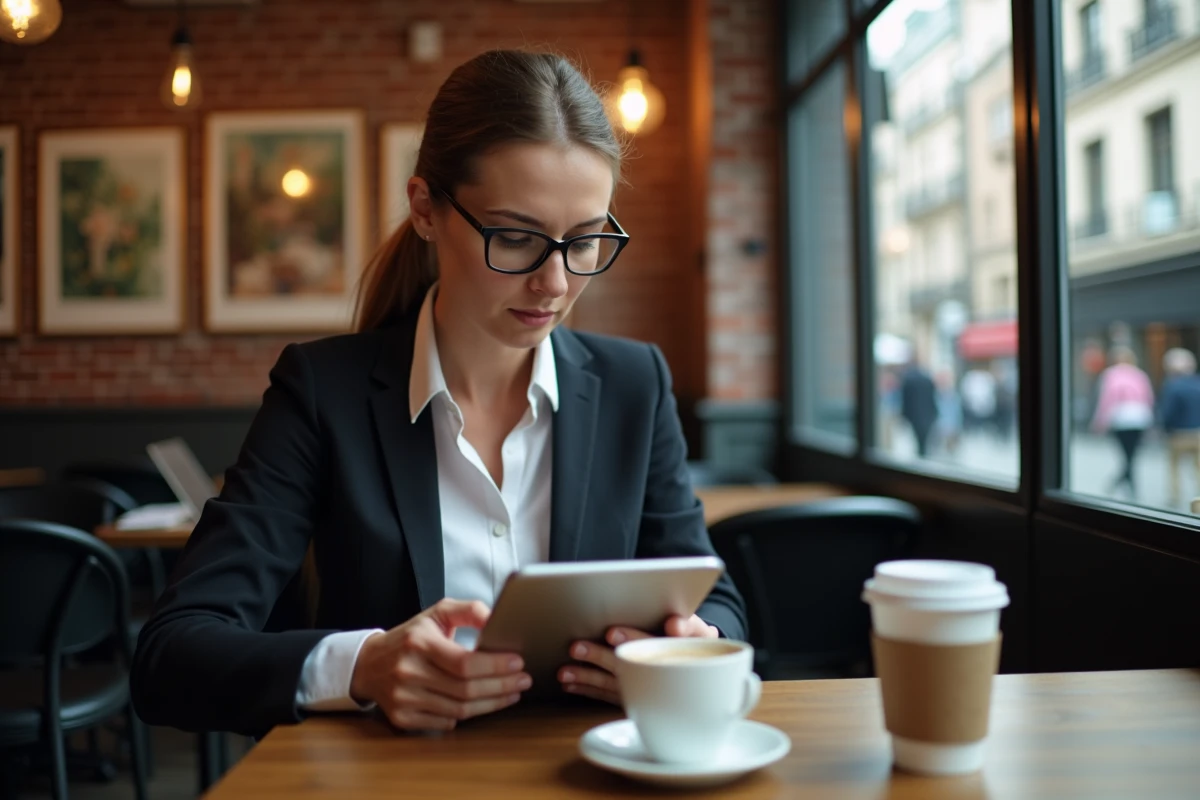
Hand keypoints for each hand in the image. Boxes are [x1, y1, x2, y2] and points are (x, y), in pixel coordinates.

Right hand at [349, 598, 530, 731]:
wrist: (369, 663)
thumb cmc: (411, 637)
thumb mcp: (437, 613)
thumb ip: (469, 610)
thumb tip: (498, 619)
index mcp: (419, 643)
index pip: (464, 662)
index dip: (495, 665)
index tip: (518, 662)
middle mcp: (409, 672)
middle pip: (465, 689)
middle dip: (501, 686)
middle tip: (523, 680)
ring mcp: (404, 698)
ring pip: (459, 709)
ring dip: (491, 704)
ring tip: (511, 693)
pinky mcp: (402, 718)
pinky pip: (445, 722)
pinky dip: (467, 715)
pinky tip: (483, 704)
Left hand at [558, 614, 718, 705]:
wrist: (703, 668)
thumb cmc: (693, 639)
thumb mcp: (698, 628)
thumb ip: (687, 623)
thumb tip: (674, 624)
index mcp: (688, 652)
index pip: (664, 645)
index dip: (638, 638)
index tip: (613, 632)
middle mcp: (668, 675)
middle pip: (634, 665)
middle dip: (603, 657)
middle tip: (578, 647)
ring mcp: (653, 692)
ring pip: (618, 685)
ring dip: (588, 677)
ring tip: (564, 670)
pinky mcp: (638, 701)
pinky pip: (611, 697)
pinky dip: (589, 690)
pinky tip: (570, 684)